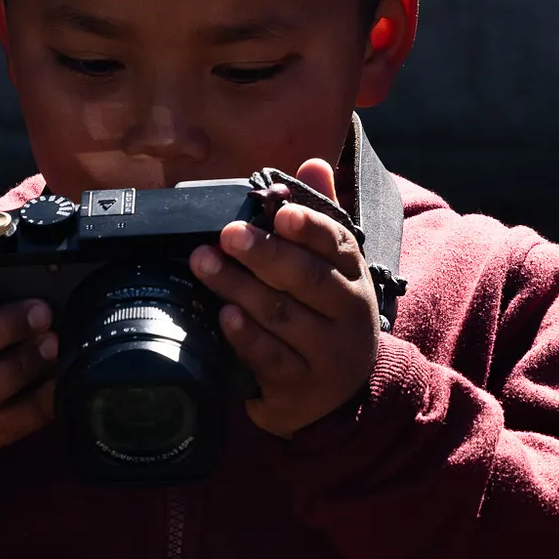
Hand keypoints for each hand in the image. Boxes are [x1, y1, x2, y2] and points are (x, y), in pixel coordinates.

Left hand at [188, 159, 381, 438]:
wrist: (343, 396)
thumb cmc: (327, 317)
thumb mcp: (334, 270)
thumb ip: (320, 216)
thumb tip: (313, 163)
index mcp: (354, 275)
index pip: (338, 244)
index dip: (310, 226)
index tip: (279, 211)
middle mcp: (348, 312)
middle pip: (307, 278)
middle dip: (265, 253)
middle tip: (227, 233)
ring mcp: (327, 352)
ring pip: (282, 315)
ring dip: (239, 287)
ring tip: (204, 264)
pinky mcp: (302, 385)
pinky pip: (270, 357)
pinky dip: (246, 335)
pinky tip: (224, 315)